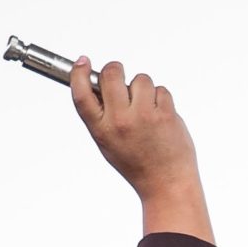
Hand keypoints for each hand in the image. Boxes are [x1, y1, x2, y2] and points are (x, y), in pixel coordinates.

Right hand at [68, 57, 211, 241]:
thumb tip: (98, 84)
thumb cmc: (137, 164)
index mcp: (101, 130)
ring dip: (143, 87)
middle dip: (115, 70)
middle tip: (120, 77)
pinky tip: (161, 115)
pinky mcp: (166, 115)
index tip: (82, 62)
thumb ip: (101, 116)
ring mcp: (144, 117)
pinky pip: (161, 90)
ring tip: (146, 107)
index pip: (81, 94)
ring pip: (141, 79)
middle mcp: (120, 121)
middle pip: (111, 75)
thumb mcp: (108, 143)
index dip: (79, 73)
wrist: (167, 184)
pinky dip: (161, 98)